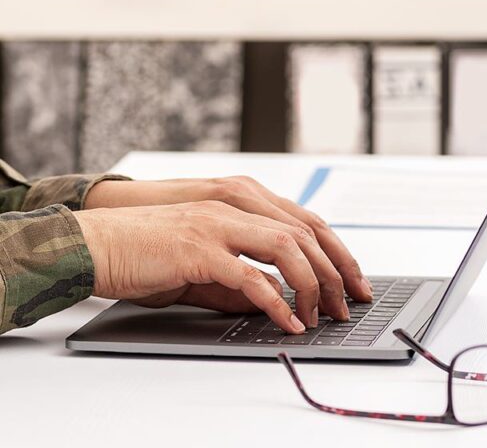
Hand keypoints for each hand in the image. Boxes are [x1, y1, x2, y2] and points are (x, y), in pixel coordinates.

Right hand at [85, 176, 372, 316]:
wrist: (96, 243)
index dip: (334, 251)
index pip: (303, 222)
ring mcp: (218, 224)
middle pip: (305, 233)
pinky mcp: (199, 248)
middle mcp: (234, 207)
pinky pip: (250, 276)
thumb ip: (237, 278)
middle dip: (335, 270)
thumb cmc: (146, 251)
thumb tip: (270, 300)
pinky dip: (275, 301)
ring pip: (286, 247)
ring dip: (311, 284)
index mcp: (238, 204)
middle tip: (347, 304)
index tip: (350, 281)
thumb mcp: (202, 264)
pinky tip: (287, 322)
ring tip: (320, 315)